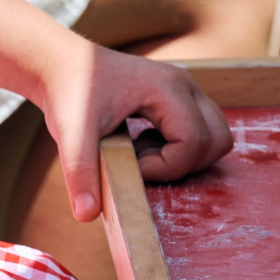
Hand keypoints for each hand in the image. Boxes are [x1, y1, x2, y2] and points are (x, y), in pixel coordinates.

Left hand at [37, 37, 232, 222]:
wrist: (62, 65)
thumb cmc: (69, 92)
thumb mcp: (71, 133)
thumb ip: (81, 173)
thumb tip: (86, 214)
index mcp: (166, 87)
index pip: (193, 141)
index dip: (166, 167)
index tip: (131, 166)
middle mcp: (184, 85)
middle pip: (217, 138)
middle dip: (186, 165)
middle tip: (145, 166)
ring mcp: (184, 90)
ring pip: (214, 135)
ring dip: (185, 158)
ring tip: (143, 156)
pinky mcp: (178, 98)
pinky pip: (199, 130)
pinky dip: (179, 149)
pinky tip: (142, 147)